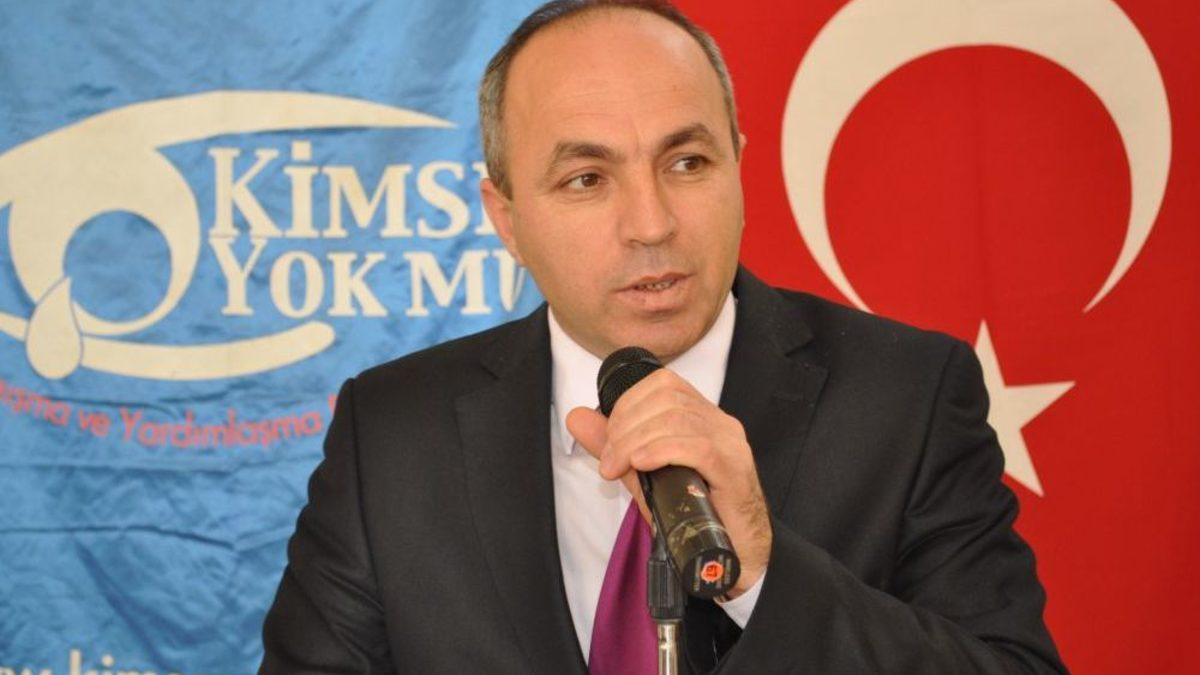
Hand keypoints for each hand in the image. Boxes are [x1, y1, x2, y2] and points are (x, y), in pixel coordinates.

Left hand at [566, 368, 771, 596]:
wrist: (735, 557)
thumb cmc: (694, 516)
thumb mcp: (644, 476)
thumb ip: (613, 445)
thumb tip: (576, 417)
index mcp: (701, 416)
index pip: (662, 383)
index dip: (627, 404)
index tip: (609, 440)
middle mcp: (719, 422)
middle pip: (666, 397)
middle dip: (626, 424)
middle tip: (610, 460)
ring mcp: (730, 444)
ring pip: (677, 419)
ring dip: (636, 441)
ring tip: (619, 468)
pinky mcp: (734, 469)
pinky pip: (696, 446)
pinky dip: (661, 451)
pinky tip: (642, 465)